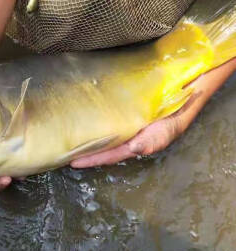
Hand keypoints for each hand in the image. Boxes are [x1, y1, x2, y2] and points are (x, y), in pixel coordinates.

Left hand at [71, 58, 235, 168]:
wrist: (185, 89)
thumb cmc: (177, 112)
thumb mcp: (169, 129)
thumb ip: (152, 140)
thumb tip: (134, 149)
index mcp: (137, 144)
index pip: (111, 155)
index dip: (93, 159)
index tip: (73, 161)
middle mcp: (129, 136)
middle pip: (104, 147)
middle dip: (86, 151)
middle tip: (65, 150)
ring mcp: (126, 124)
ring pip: (104, 135)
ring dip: (89, 137)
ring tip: (70, 137)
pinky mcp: (124, 111)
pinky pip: (108, 119)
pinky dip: (96, 121)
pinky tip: (85, 117)